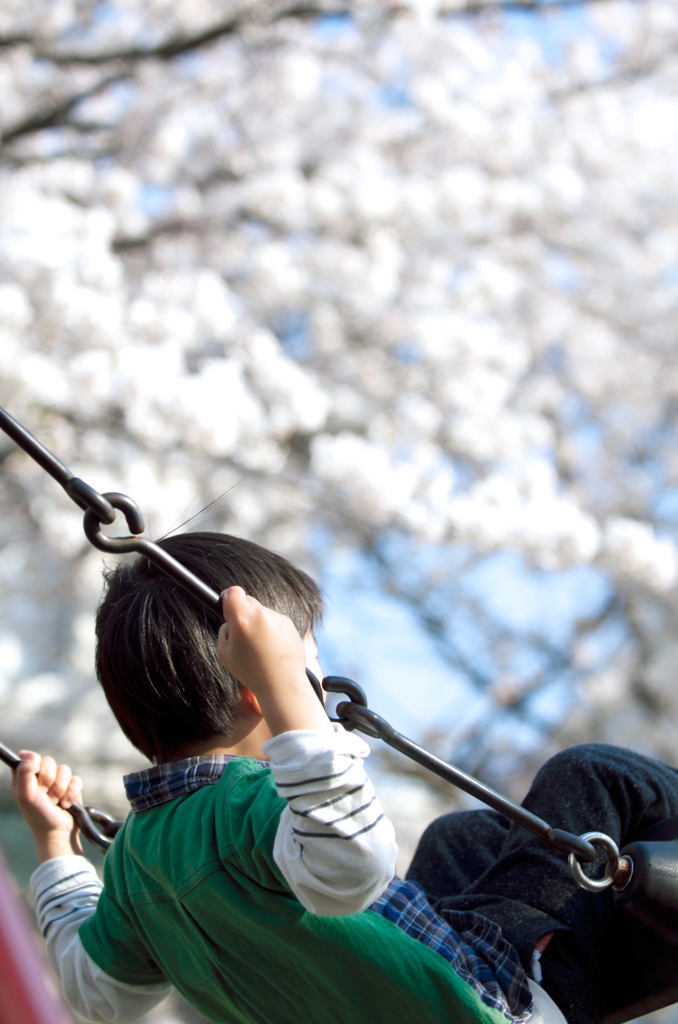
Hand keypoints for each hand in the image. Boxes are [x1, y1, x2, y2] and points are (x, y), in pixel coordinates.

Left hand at [12, 751, 83, 861]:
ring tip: (56, 802)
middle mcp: (40, 777)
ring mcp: (56, 781)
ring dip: (61, 789)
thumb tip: (26, 753)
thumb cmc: (38, 815)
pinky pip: (76, 779)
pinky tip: (66, 804)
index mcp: (25, 777)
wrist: (58, 832)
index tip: (35, 775)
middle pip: (48, 761)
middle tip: (44, 795)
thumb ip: (24, 772)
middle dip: (49, 780)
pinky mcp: (71, 786)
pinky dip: (72, 793)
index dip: (34, 764)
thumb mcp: (25, 795)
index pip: (29, 757)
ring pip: (64, 769)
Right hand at [218, 587, 330, 735]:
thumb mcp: (224, 654)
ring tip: (260, 648)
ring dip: (259, 624)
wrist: (281, 683)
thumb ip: (224, 631)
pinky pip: (275, 621)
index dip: (228, 596)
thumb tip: (230, 621)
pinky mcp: (289, 624)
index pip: (233, 592)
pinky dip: (272, 631)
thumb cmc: (251, 672)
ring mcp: (277, 618)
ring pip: (262, 613)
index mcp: (242, 620)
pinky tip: (272, 649)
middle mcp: (261, 615)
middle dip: (243, 613)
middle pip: (248, 601)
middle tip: (244, 635)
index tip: (227, 604)